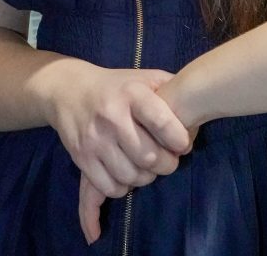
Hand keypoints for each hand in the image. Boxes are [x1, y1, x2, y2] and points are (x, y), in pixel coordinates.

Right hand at [44, 64, 191, 243]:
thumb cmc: (117, 86)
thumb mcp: (144, 78)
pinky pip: (109, 187)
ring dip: (145, 178)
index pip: (161, 122)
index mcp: (132, 93)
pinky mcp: (81, 157)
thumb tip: (197, 107)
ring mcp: (95, 139)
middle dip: (166, 164)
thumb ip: (170, 88)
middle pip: (148, 156)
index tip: (183, 144)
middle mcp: (112, 116)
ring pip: (130, 176)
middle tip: (169, 160)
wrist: (69, 90)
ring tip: (149, 167)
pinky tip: (127, 175)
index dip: (179, 139)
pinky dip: (123, 188)